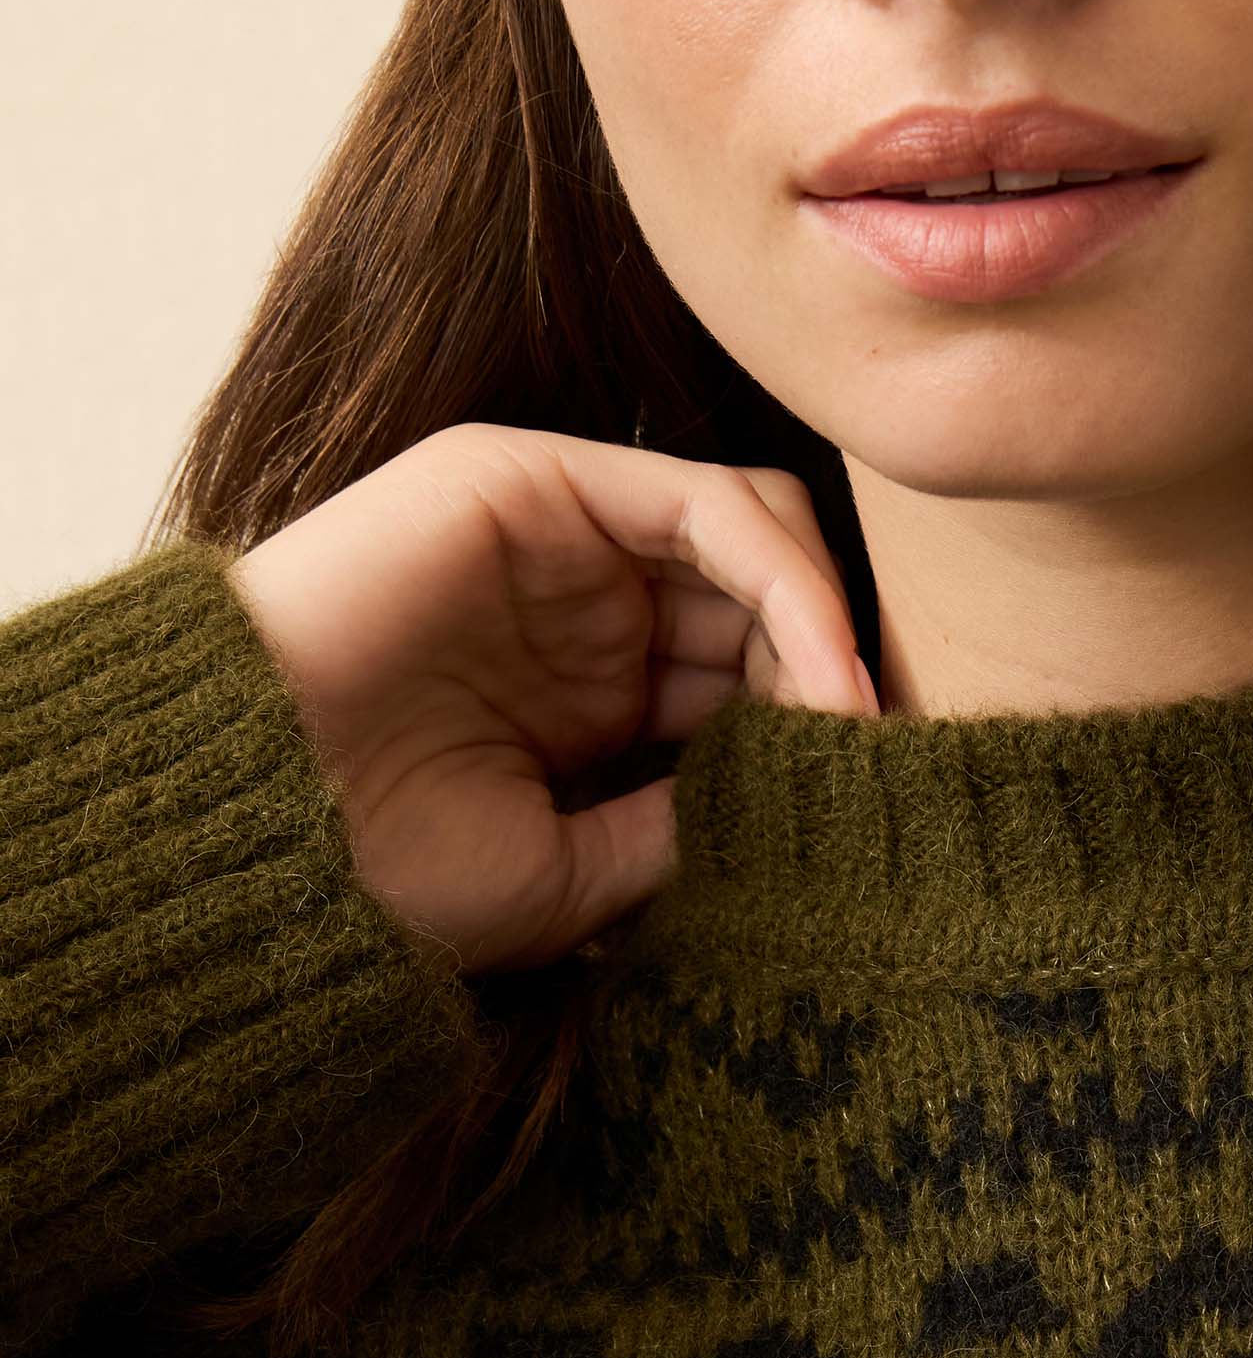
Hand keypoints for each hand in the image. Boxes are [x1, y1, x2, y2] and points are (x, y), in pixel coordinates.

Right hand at [225, 422, 874, 978]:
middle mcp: (594, 609)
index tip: (886, 808)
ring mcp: (565, 537)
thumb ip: (696, 826)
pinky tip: (819, 670)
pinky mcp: (536, 479)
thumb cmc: (391, 876)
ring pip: (758, 531)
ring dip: (826, 624)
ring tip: (849, 720)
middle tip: (878, 764)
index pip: (758, 676)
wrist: (259, 825)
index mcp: (603, 702)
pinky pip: (705, 498)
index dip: (829, 729)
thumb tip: (817, 802)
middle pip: (772, 598)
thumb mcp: (581, 878)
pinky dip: (784, 577)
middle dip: (838, 675)